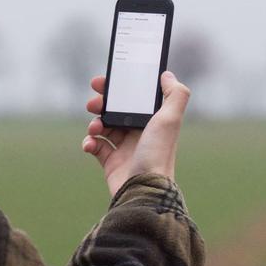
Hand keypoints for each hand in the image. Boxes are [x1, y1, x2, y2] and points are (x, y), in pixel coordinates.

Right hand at [81, 71, 190, 196]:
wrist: (143, 190)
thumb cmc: (158, 154)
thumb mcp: (170, 120)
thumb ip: (175, 94)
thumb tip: (167, 75)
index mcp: (153, 121)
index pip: (133, 98)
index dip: (118, 88)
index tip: (103, 81)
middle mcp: (139, 133)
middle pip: (115, 111)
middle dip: (101, 104)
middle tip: (92, 103)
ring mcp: (125, 148)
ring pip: (103, 127)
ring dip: (94, 123)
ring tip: (95, 128)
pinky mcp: (112, 163)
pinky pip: (95, 146)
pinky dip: (89, 142)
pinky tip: (90, 144)